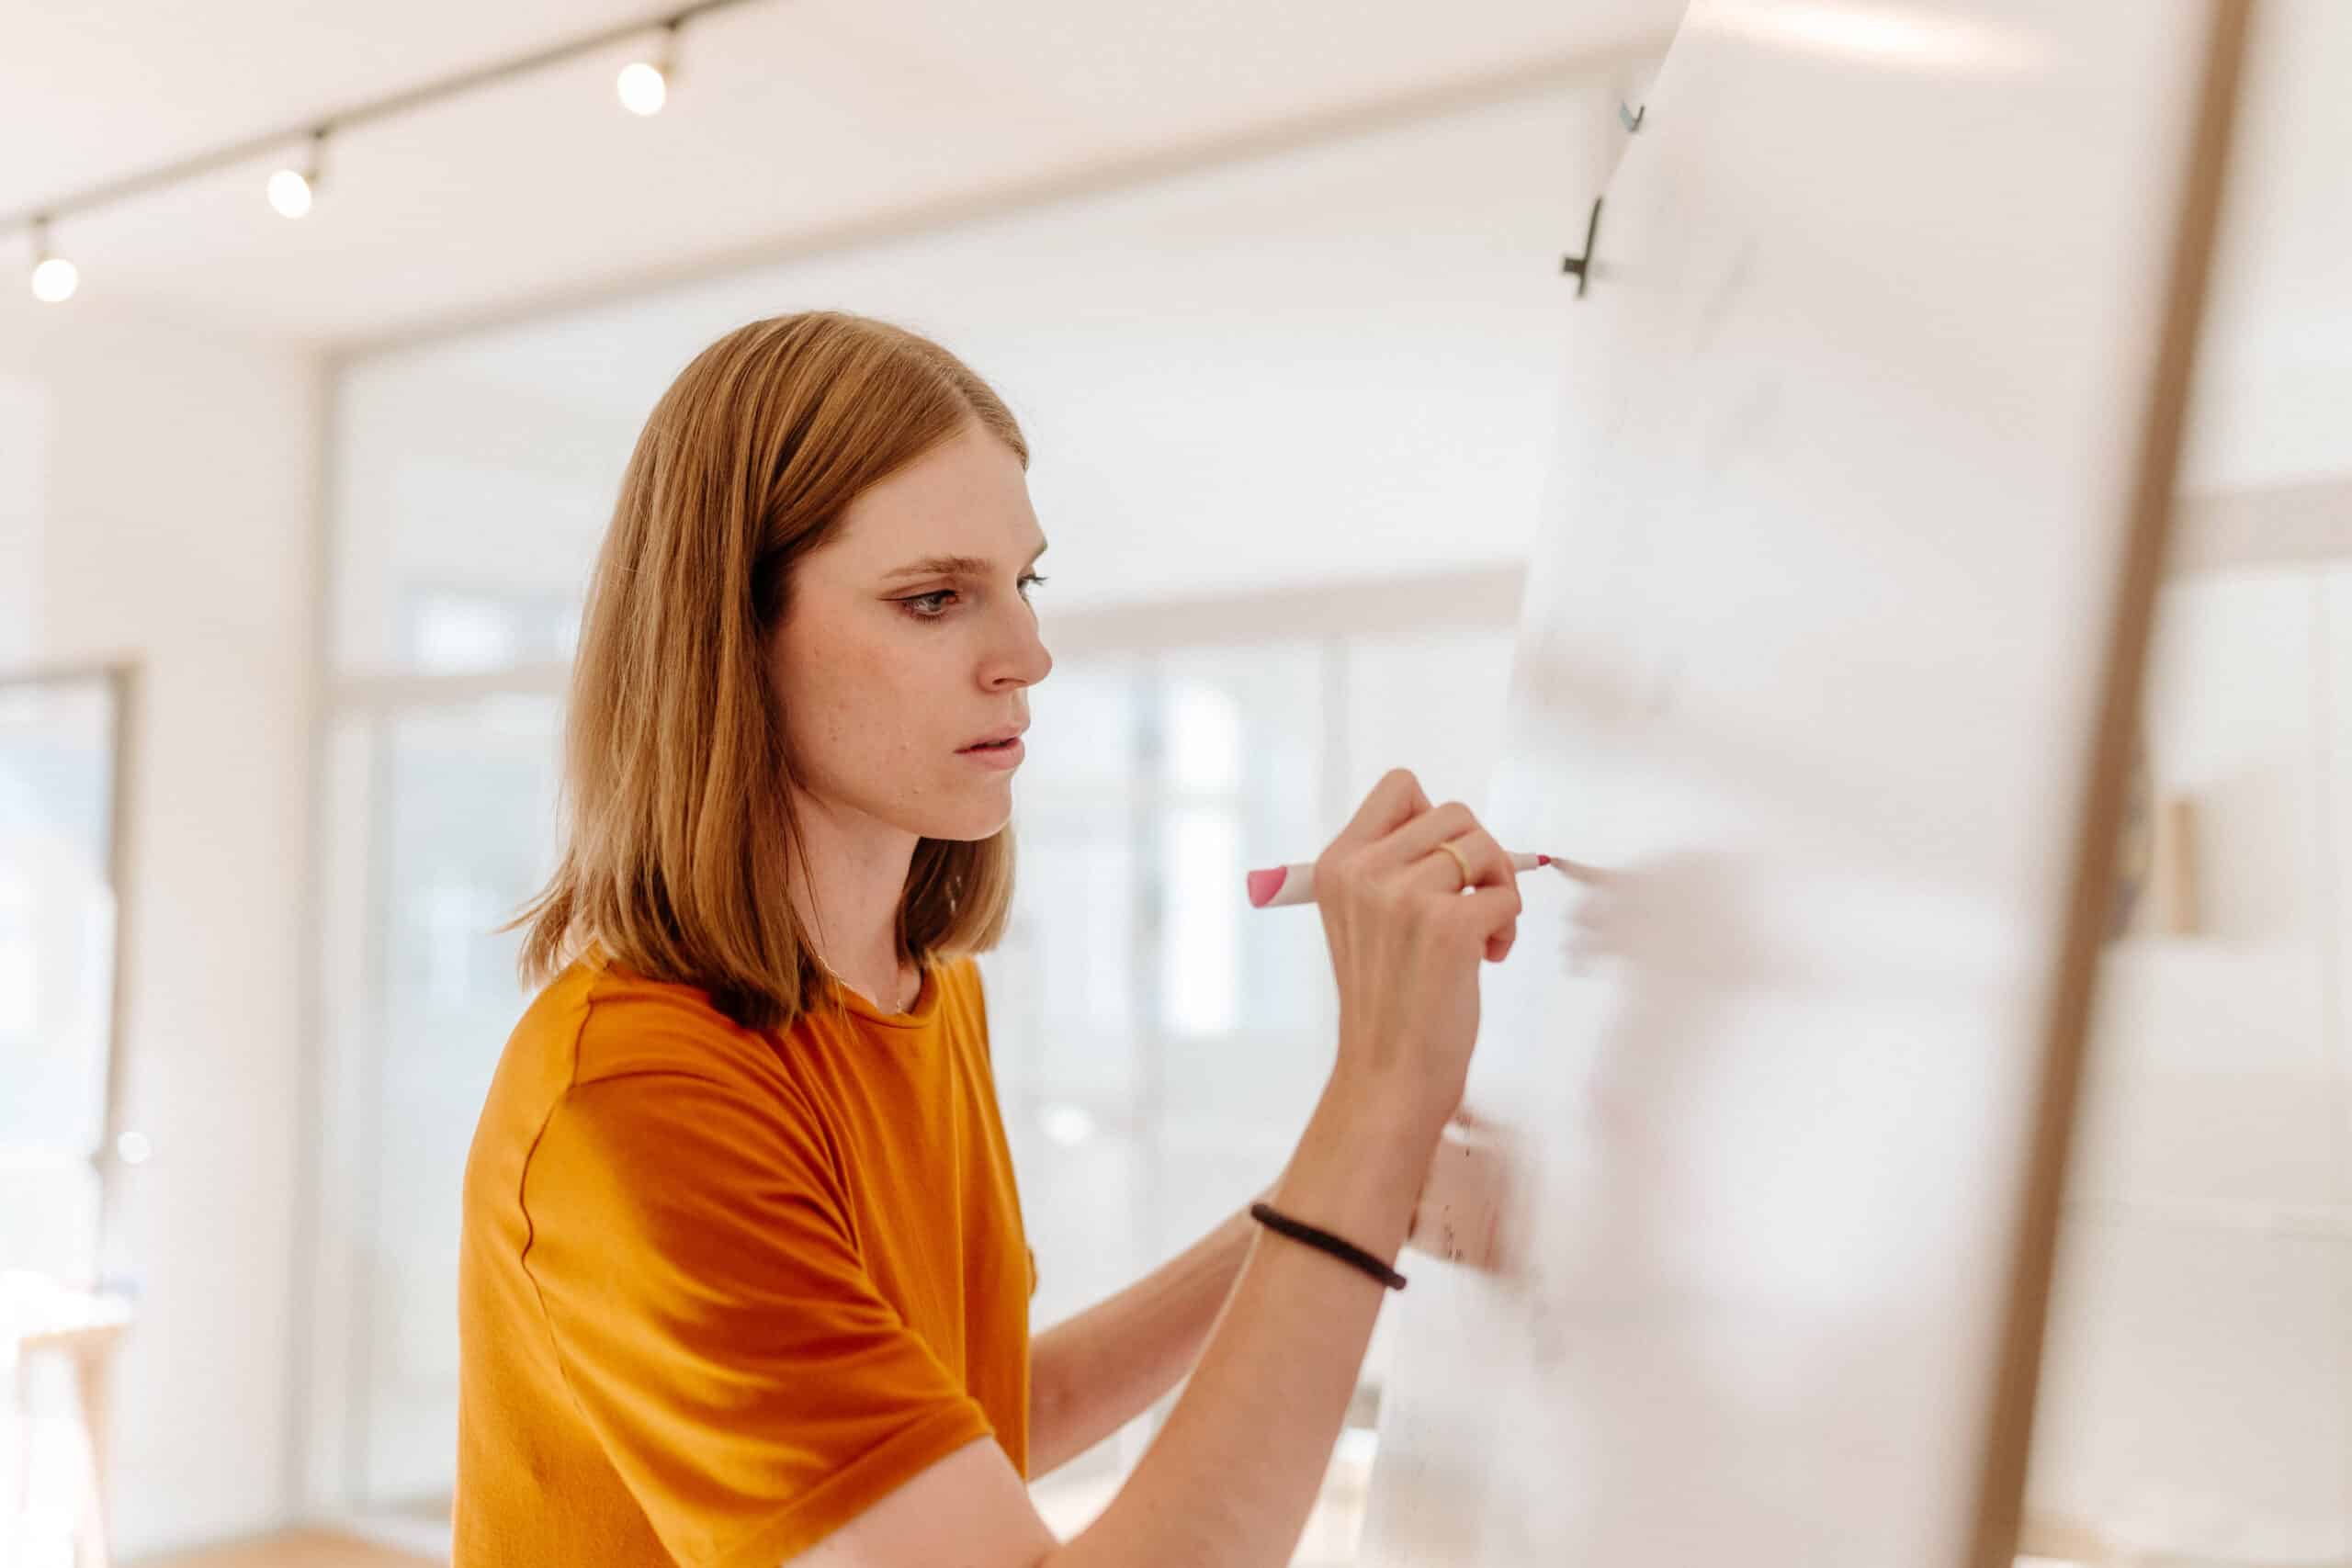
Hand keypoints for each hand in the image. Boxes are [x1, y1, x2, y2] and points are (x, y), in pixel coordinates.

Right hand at [1312, 769, 1522, 1137]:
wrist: (1388, 1076)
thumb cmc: (1387, 1003)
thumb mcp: (1361, 920)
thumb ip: (1389, 868)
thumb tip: (1455, 829)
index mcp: (1337, 865)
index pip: (1401, 787)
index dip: (1433, 820)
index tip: (1438, 868)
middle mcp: (1364, 872)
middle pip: (1455, 813)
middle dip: (1478, 856)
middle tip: (1472, 903)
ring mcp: (1405, 896)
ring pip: (1485, 847)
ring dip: (1498, 888)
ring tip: (1482, 933)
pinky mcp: (1448, 926)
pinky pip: (1506, 893)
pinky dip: (1508, 924)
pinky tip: (1488, 958)